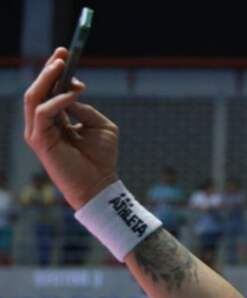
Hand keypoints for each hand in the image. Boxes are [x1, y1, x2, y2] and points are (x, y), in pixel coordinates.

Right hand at [23, 48, 119, 208]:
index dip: (55, 71)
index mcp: (56, 120)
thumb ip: (85, 109)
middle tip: (62, 53)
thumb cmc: (102, 159)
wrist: (100, 185)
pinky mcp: (38, 140)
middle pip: (38, 90)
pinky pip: (42, 112)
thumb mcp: (100, 126)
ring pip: (34, 97)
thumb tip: (72, 92)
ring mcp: (38, 132)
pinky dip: (56, 100)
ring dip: (47, 78)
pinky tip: (72, 95)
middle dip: (49, 69)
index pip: (49, 91)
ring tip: (62, 66)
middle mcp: (43, 124)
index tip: (66, 54)